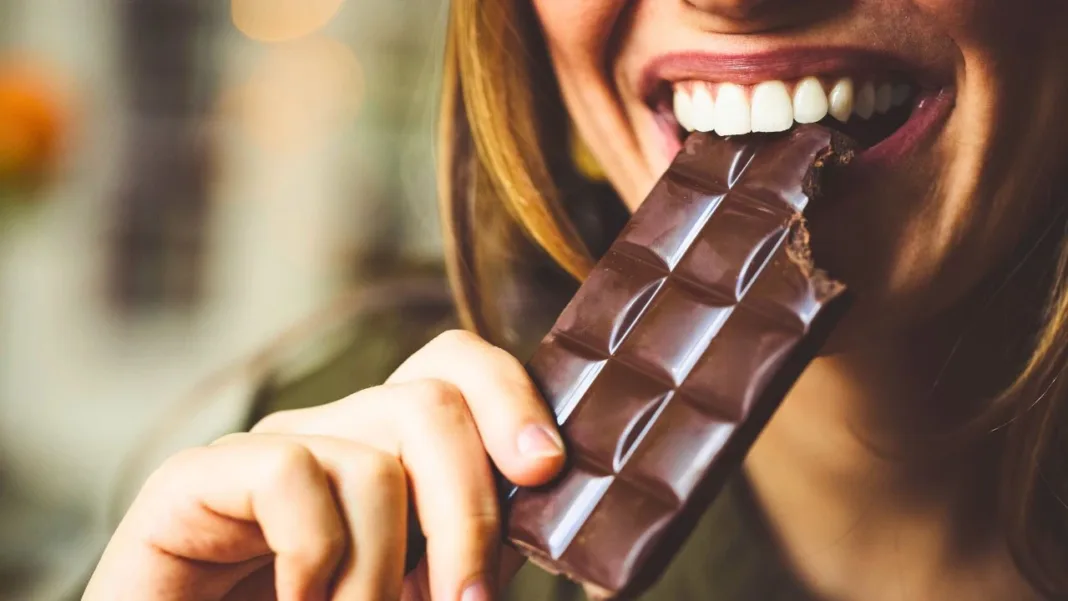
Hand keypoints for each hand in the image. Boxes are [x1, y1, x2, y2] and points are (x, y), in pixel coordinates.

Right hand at [84, 330, 566, 600]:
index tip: (545, 472)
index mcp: (388, 449)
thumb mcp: (417, 588)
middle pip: (431, 400)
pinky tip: (301, 600)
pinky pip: (288, 474)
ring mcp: (264, 451)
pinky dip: (315, 559)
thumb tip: (540, 519)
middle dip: (470, 510)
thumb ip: (470, 551)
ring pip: (373, 457)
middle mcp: (331, 433)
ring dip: (386, 571)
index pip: (455, 367)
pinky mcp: (194, 478)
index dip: (510, 397)